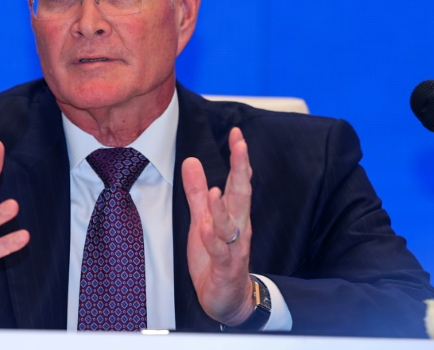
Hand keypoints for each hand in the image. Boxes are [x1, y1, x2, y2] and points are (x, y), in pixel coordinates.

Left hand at [182, 127, 254, 325]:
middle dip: (241, 170)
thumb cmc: (217, 257)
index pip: (239, 181)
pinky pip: (221, 252)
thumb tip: (191, 161)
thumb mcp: (202, 219)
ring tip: (214, 190)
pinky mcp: (227, 268)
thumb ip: (196, 192)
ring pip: (230, 224)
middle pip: (241, 195)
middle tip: (240, 146)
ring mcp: (234, 248)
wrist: (228, 299)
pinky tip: (206, 228)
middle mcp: (238, 227)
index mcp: (234, 214)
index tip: (238, 134)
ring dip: (222, 208)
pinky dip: (214, 240)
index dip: (239, 158)